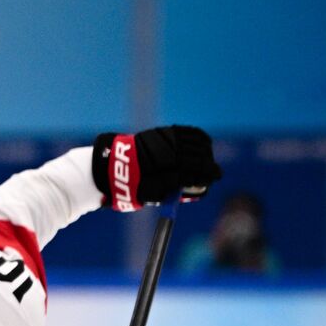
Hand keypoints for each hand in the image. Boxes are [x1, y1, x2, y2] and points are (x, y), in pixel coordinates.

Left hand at [93, 125, 221, 210]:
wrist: (110, 167)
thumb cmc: (131, 185)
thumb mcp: (152, 194)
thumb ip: (176, 187)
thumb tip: (198, 183)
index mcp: (166, 167)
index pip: (196, 169)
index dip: (209, 174)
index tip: (215, 177)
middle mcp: (169, 150)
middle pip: (200, 156)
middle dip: (208, 164)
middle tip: (211, 172)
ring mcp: (168, 139)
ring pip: (198, 142)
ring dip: (205, 151)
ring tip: (206, 161)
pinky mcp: (164, 132)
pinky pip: (190, 132)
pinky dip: (199, 139)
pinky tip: (202, 146)